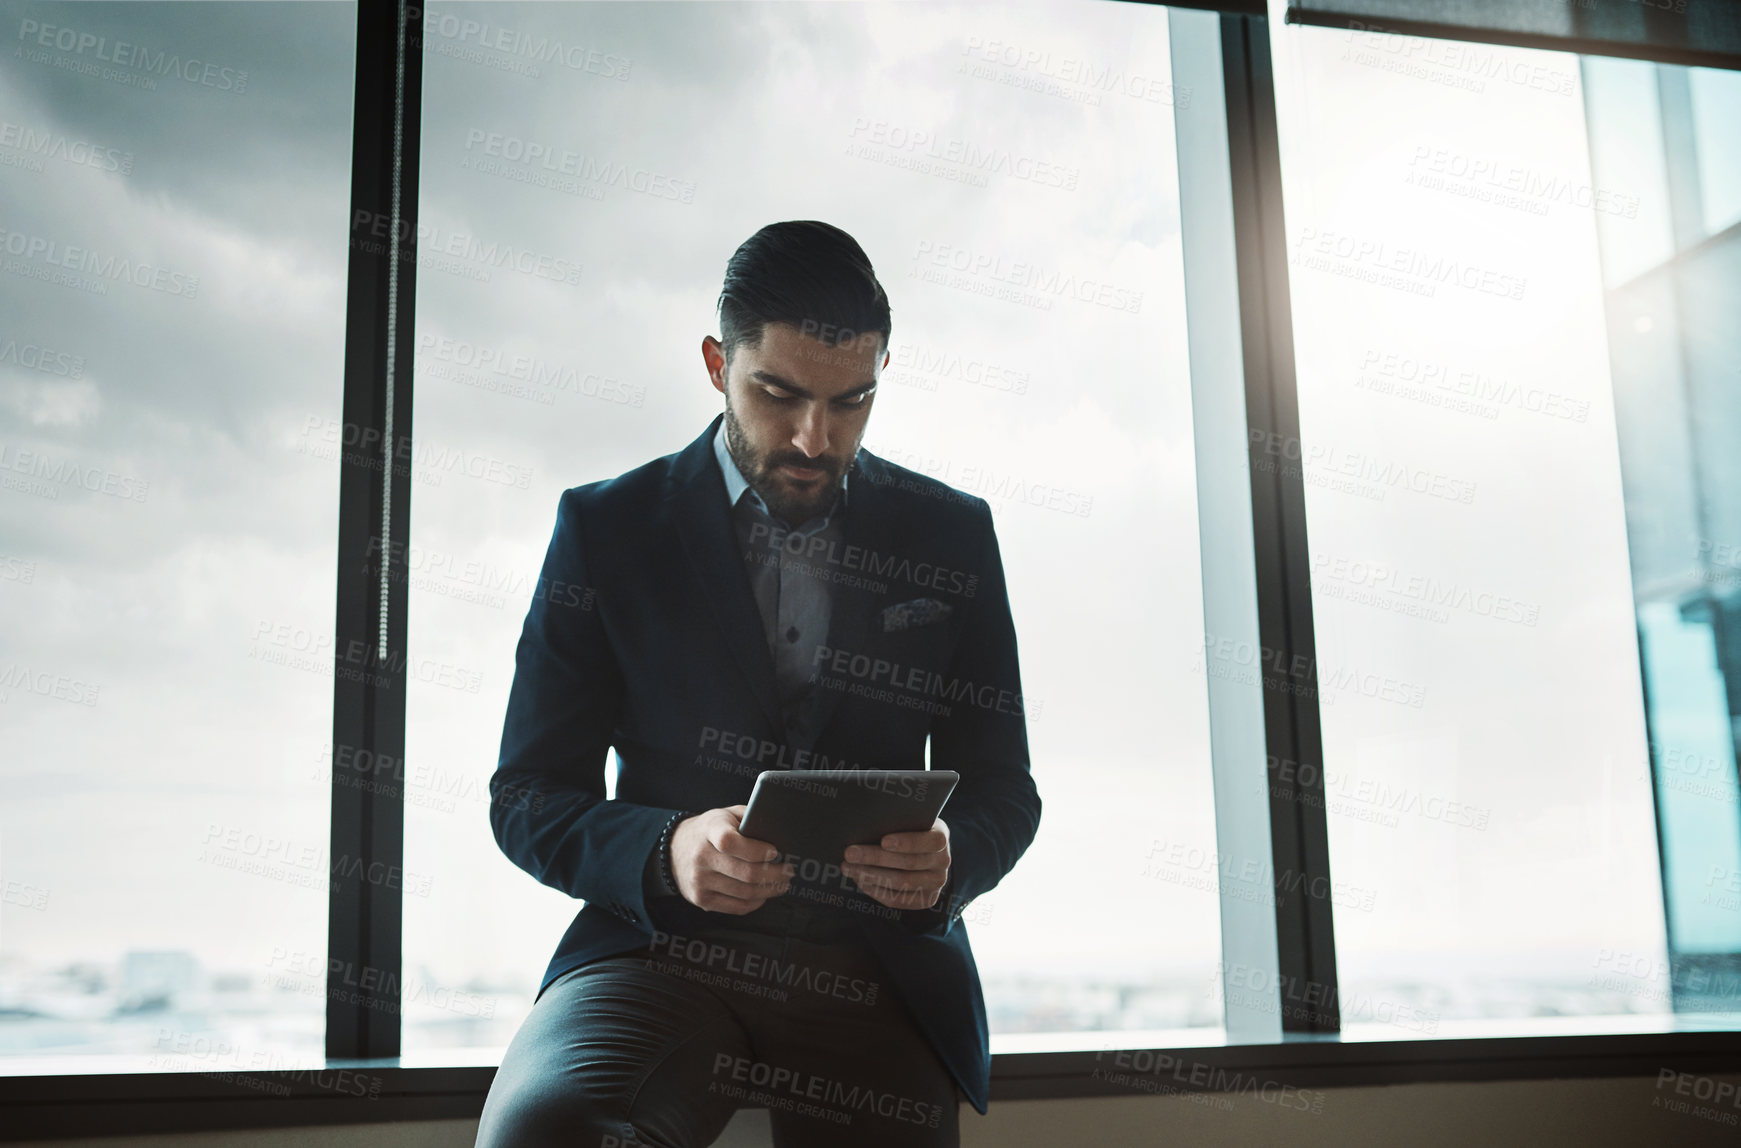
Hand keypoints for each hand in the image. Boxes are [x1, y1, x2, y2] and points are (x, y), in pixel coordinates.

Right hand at [669, 805, 793, 913]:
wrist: (675, 850)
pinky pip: (737, 907)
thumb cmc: (710, 830)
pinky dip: (756, 902)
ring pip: (745, 893)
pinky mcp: (702, 900)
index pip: (730, 842)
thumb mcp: (726, 815)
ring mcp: (700, 881)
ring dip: (770, 890)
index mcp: (709, 830)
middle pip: (745, 873)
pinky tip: (764, 894)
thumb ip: (750, 819)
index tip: (775, 852)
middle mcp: (701, 857)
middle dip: (775, 874)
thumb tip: (780, 832)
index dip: (756, 850)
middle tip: (789, 871)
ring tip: (782, 883)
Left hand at [841, 818, 950, 910]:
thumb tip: (863, 822)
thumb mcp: (907, 820)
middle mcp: (943, 861)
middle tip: (850, 853)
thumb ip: (894, 820)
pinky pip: (898, 900)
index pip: (931, 841)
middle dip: (876, 858)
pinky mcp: (925, 899)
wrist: (922, 851)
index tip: (883, 841)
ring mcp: (936, 883)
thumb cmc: (907, 830)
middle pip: (909, 863)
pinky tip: (859, 880)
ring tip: (848, 867)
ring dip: (871, 875)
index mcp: (940, 836)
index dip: (908, 842)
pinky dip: (875, 890)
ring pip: (901, 883)